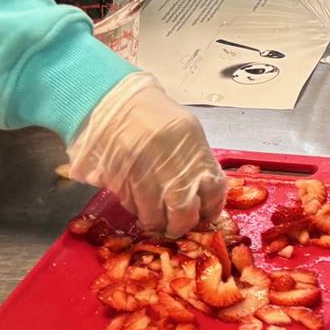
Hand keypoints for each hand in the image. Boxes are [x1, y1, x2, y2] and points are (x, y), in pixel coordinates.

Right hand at [67, 74, 226, 236]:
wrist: (116, 104)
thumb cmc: (154, 115)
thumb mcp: (186, 132)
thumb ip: (197, 161)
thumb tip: (204, 193)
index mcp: (194, 150)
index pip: (214, 191)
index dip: (211, 209)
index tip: (206, 215)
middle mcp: (172, 167)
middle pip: (184, 213)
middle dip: (182, 225)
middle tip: (179, 226)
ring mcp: (146, 177)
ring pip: (155, 216)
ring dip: (157, 223)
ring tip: (157, 220)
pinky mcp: (121, 183)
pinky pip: (133, 207)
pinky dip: (137, 210)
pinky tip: (139, 204)